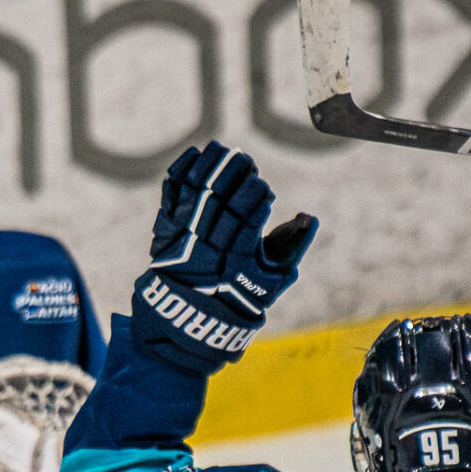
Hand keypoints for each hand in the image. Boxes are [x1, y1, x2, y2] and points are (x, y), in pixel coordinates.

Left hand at [134, 143, 318, 372]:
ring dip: (209, 167)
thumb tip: (308, 217)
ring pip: (195, 194)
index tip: (263, 189)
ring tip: (222, 150)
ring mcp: (182, 239)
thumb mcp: (271, 283)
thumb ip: (291, 248)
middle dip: (233, 175)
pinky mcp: (163, 234)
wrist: (186, 321)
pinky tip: (194, 157)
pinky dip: (180, 174)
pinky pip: (170, 197)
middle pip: (221, 201)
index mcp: (236, 262)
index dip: (256, 198)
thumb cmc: (238, 300)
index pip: (248, 219)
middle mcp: (207, 248)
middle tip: (245, 159)